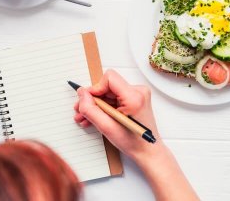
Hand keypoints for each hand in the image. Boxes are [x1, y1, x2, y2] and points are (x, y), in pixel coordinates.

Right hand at [74, 70, 198, 199]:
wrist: (147, 151)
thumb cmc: (133, 142)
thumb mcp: (106, 127)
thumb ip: (90, 109)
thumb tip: (82, 94)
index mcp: (134, 97)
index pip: (109, 78)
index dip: (95, 88)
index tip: (88, 101)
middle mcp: (138, 92)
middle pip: (107, 86)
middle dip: (93, 99)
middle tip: (82, 111)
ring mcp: (137, 95)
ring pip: (109, 92)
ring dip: (96, 105)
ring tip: (85, 117)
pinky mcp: (135, 99)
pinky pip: (114, 98)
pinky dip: (104, 107)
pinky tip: (95, 117)